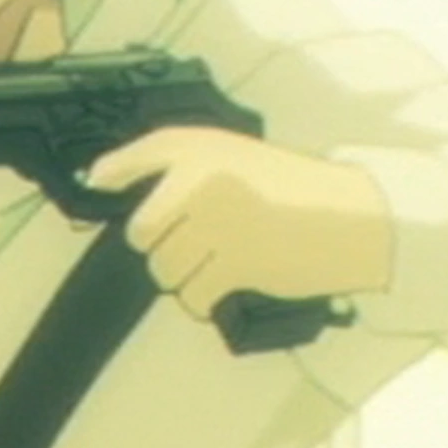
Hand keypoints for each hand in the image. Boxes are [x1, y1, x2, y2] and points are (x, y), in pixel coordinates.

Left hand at [81, 126, 393, 319]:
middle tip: (196, 245)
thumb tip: (105, 180)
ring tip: (219, 263)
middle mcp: (203, 179)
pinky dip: (203, 299)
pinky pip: (192, 296)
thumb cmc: (292, 191)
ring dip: (185, 276)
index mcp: (204, 149)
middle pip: (142, 234)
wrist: (353, 217)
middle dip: (162, 248)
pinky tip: (226, 285)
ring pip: (164, 270)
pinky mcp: (235, 261)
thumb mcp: (237, 159)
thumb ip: (182, 169)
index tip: (95, 181)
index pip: (143, 154)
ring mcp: (218, 221)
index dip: (112, 171)